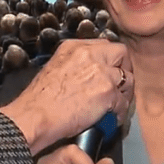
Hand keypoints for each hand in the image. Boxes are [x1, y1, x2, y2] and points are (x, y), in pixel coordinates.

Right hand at [0, 39, 132, 154]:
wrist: (35, 116)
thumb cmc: (38, 99)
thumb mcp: (53, 68)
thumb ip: (74, 64)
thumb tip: (86, 75)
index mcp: (74, 47)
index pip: (104, 45)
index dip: (110, 59)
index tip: (111, 69)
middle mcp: (90, 55)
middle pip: (121, 54)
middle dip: (124, 68)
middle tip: (120, 84)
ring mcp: (102, 73)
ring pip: (128, 79)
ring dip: (124, 93)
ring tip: (117, 105)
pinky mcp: (108, 93)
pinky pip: (124, 103)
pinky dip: (120, 112)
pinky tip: (112, 119)